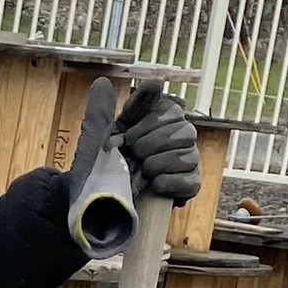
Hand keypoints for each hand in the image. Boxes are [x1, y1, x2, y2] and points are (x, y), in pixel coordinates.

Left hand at [66, 77, 200, 250]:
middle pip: (182, 127)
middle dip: (148, 144)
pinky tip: (153, 186)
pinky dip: (168, 183)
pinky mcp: (190, 185)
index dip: (143, 123)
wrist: (98, 206)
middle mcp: (179, 136)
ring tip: (141, 173)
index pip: (169, 107)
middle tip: (133, 157)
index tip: (126, 136)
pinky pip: (190, 179)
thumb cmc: (99, 170)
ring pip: (187, 152)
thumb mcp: (96, 139)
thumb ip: (101, 110)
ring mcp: (187, 160)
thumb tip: (101, 81)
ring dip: (155, 164)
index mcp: (159, 119)